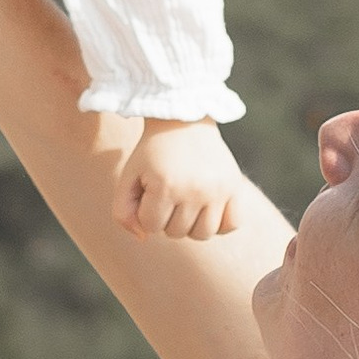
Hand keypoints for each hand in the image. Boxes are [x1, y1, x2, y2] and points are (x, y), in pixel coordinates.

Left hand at [114, 117, 242, 241]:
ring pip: (203, 234)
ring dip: (191, 225)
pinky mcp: (234, 186)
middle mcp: (194, 189)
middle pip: (177, 233)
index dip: (145, 212)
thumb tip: (143, 238)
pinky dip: (220, 224)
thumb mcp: (128, 177)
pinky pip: (232, 224)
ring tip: (186, 204)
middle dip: (167, 218)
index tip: (149, 191)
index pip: (151, 226)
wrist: (184, 121)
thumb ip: (123, 212)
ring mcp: (217, 189)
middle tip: (168, 194)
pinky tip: (208, 209)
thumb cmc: (152, 152)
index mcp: (165, 185)